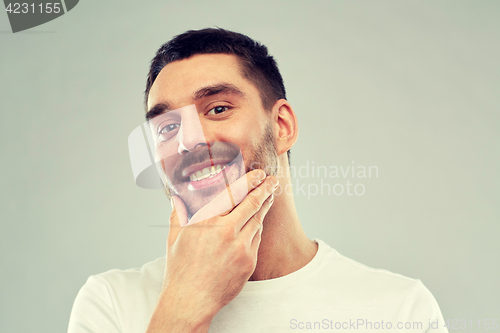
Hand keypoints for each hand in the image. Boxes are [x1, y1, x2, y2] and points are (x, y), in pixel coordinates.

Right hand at [147, 169, 277, 331]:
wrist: (191, 300)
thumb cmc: (180, 269)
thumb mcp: (174, 237)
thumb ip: (178, 214)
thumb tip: (178, 199)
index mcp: (206, 221)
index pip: (232, 194)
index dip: (248, 182)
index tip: (257, 174)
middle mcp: (226, 231)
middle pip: (252, 204)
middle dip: (265, 189)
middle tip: (272, 180)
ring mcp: (240, 247)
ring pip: (257, 221)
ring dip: (264, 207)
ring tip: (269, 196)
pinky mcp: (249, 261)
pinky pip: (256, 239)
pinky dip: (257, 228)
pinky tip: (257, 223)